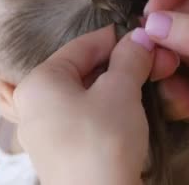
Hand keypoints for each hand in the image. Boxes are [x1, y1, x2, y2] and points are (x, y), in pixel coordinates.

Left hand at [12, 26, 175, 184]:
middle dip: (121, 64)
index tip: (144, 36)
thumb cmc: (103, 143)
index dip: (116, 38)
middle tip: (155, 61)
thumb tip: (140, 38)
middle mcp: (34, 105)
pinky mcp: (60, 152)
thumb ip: (129, 59)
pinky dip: (107, 108)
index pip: (81, 46)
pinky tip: (130, 108)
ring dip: (118, 85)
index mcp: (39, 82)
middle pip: (82, 70)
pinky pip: (83, 117)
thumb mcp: (121, 91)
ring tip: (147, 82)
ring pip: (85, 95)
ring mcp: (44, 131)